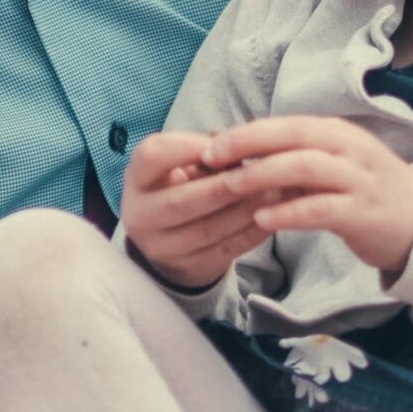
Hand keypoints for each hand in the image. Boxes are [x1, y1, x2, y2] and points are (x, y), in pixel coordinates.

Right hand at [117, 130, 282, 290]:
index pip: (152, 156)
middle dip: (224, 187)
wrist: (169, 240)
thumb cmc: (180, 186)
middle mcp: (140, 216)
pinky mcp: (189, 268)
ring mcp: (161, 248)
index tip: (220, 143)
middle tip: (260, 173)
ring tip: (276, 193)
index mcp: (136, 179)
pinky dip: (252, 233)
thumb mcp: (179, 165)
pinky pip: (225, 251)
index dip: (187, 147)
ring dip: (245, 211)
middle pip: (181, 201)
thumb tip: (241, 148)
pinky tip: (273, 217)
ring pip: (207, 230)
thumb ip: (205, 153)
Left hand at [199, 116, 412, 274]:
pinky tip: (262, 219)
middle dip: (249, 143)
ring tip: (229, 186)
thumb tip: (233, 153)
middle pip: (295, 136)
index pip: (287, 124)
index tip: (210, 144)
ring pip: (306, 167)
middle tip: (211, 157)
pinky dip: (289, 212)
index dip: (248, 131)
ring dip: (264, 174)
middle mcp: (349, 149)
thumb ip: (288, 160)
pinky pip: (321, 208)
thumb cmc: (361, 193)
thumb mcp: (328, 168)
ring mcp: (359, 180)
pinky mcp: (363, 213)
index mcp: (337, 134)